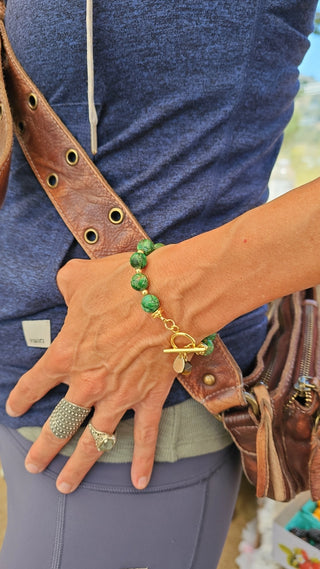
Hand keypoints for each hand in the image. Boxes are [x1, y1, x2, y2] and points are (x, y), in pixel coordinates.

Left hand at [6, 253, 175, 492]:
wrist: (169, 294)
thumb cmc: (123, 283)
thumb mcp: (80, 277)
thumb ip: (65, 284)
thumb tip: (65, 283)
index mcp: (65, 355)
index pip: (34, 385)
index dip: (22, 399)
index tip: (14, 410)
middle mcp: (88, 383)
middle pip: (59, 425)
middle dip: (43, 449)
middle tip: (32, 466)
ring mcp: (119, 395)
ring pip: (95, 442)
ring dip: (78, 467)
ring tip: (64, 486)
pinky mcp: (149, 398)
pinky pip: (146, 436)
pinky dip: (143, 461)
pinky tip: (139, 482)